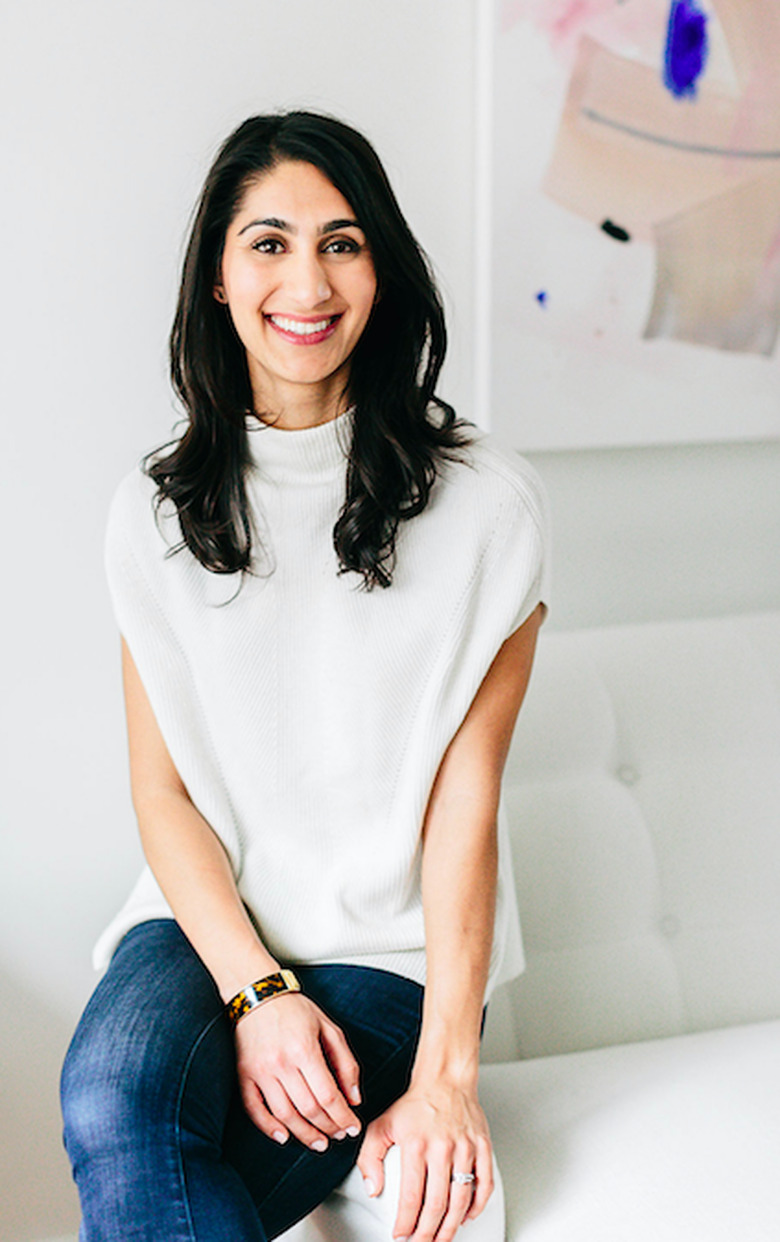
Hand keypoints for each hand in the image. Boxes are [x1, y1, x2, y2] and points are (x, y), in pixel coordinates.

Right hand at [234, 992, 361, 1150]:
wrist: (257, 993)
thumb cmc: (295, 1009)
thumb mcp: (329, 1027)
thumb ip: (345, 1062)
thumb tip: (354, 1098)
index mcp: (305, 1049)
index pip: (328, 1096)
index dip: (344, 1117)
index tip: (353, 1127)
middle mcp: (281, 1063)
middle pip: (309, 1109)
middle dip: (328, 1127)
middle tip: (339, 1136)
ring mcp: (260, 1071)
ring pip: (285, 1115)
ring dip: (304, 1134)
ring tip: (319, 1142)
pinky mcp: (244, 1075)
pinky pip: (254, 1110)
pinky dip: (268, 1128)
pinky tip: (284, 1137)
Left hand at [357, 1080, 493, 1241]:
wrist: (445, 1078)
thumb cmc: (415, 1103)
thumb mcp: (382, 1125)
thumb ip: (370, 1158)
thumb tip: (372, 1189)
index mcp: (416, 1144)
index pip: (410, 1196)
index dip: (405, 1222)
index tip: (400, 1235)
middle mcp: (442, 1147)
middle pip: (436, 1204)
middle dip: (427, 1233)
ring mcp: (465, 1148)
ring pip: (461, 1199)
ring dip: (450, 1226)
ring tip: (441, 1238)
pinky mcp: (482, 1147)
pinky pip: (484, 1185)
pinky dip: (476, 1206)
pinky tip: (466, 1216)